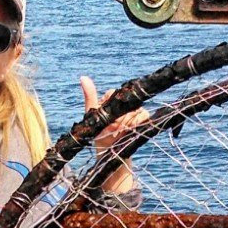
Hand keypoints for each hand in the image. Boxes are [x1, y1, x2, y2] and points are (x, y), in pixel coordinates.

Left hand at [81, 76, 147, 194]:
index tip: (106, 116)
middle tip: (112, 127)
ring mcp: (133, 110)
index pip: (114, 94)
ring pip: (136, 108)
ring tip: (118, 130)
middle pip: (126, 101)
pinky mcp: (142, 119)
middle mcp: (123, 103)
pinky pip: (144, 114)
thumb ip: (89, 96)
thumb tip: (82, 76)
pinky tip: (129, 129)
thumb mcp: (91, 114)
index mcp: (110, 100)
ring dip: (127, 120)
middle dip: (119, 116)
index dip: (110, 105)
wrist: (108, 151)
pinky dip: (137, 121)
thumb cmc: (97, 132)